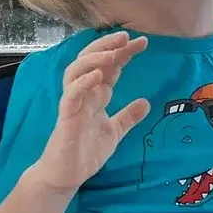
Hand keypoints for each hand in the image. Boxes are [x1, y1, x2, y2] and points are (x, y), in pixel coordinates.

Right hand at [35, 32, 150, 192]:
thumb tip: (146, 102)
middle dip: (107, 46)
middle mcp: (84, 93)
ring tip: (113, 53)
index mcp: (96, 95)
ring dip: (94, 59)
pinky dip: (83, 82)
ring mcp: (74, 103)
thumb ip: (128, 116)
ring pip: (77, 71)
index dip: (124, 52)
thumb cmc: (86, 151)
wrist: (66, 176)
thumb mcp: (115, 132)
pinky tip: (98, 76)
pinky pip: (71, 95)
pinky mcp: (66, 117)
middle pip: (90, 60)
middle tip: (127, 37)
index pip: (109, 66)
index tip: (142, 42)